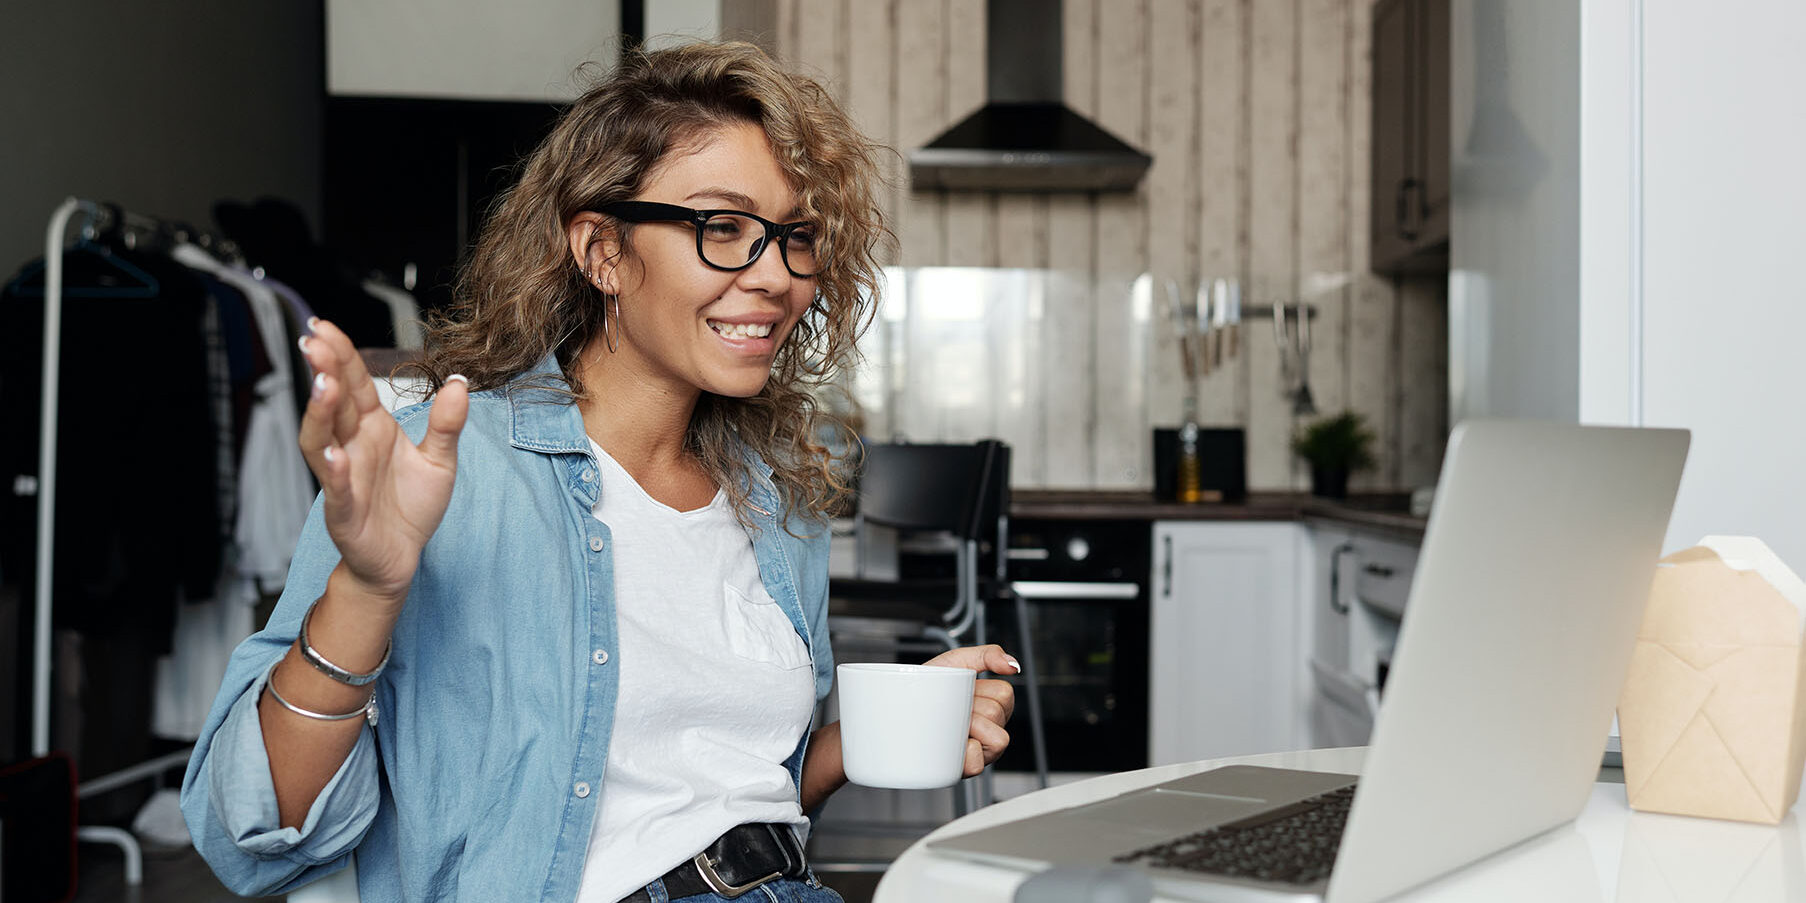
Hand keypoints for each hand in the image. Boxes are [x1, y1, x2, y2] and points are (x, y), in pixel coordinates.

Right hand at [296, 318, 468, 605]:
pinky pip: (335, 488)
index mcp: (372, 428)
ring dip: (320, 413)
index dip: (341, 355)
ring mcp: (343, 477)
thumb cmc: (411, 507)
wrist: (402, 558)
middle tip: (316, 341)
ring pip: (321, 440)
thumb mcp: (440, 461)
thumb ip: (447, 424)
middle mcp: (351, 447)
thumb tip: (460, 384)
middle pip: (333, 403)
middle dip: (324, 371)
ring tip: (323, 385)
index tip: (325, 326)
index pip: (353, 384)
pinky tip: (333, 453)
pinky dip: (332, 471)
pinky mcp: (344, 511)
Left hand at [923, 644, 1018, 776]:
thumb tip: (1013, 666)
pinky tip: (950, 744)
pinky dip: (965, 754)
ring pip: (996, 740)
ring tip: (949, 725)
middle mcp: (990, 730)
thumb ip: (987, 655)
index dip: (980, 690)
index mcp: (992, 705)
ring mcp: (979, 751)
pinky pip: (978, 764)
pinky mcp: (964, 769)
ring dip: (968, 729)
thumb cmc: (927, 686)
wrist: (896, 705)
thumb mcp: (955, 662)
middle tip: (951, 709)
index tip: (962, 691)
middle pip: (997, 715)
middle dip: (971, 708)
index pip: (1004, 694)